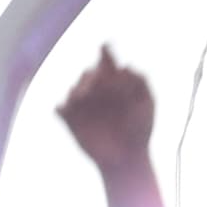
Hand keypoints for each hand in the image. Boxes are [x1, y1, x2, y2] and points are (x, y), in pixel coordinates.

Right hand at [53, 46, 156, 174]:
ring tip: (84, 96)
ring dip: (79, 90)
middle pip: (89, 73)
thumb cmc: (140, 129)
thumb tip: (124, 66)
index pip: (106, 60)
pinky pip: (60, 108)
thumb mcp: (146, 102)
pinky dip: (63, 107)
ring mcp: (82, 105)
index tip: (107, 47)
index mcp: (114, 81)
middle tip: (100, 82)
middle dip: (93, 77)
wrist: (127, 158)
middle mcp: (96, 90)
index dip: (105, 50)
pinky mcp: (70, 120)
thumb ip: (140, 81)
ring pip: (74, 89)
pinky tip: (68, 109)